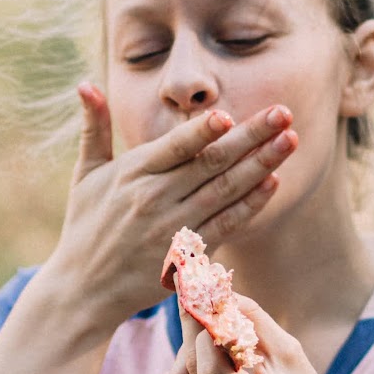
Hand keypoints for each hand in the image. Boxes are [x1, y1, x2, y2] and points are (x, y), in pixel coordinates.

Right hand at [40, 84, 297, 330]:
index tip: (231, 115)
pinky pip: (226, 225)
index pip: (175, 147)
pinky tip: (272, 183)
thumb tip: (86, 84)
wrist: (84, 289)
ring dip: (262, 164)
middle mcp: (154, 198)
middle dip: (251, 136)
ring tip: (290, 140)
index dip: (203, 131)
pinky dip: (250, 204)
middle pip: (211, 163)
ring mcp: (173, 228)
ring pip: (225, 190)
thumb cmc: (86, 226)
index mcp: (132, 173)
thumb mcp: (85, 175)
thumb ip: (93, 127)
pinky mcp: (187, 255)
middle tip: (284, 113)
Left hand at [148, 296, 341, 373]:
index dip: (204, 335)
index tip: (208, 306)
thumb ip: (256, 322)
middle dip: (193, 334)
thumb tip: (217, 288)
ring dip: (184, 355)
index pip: (212, 373)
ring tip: (210, 350)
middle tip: (201, 312)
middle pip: (190, 373)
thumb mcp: (293, 359)